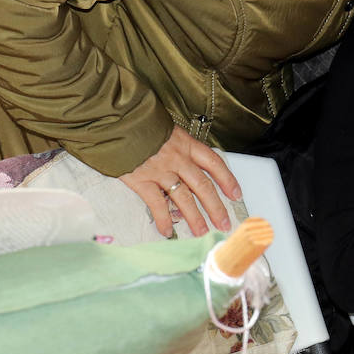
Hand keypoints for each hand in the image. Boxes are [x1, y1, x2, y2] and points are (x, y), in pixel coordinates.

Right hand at [119, 125, 241, 237]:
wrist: (117, 121)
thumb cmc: (143, 125)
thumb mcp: (169, 131)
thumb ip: (180, 149)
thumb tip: (186, 172)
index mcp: (187, 145)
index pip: (214, 164)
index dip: (228, 180)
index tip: (236, 194)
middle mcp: (178, 159)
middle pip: (203, 186)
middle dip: (216, 207)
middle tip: (224, 223)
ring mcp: (160, 171)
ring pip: (184, 198)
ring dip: (194, 217)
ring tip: (202, 232)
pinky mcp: (142, 180)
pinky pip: (156, 203)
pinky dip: (163, 219)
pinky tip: (168, 231)